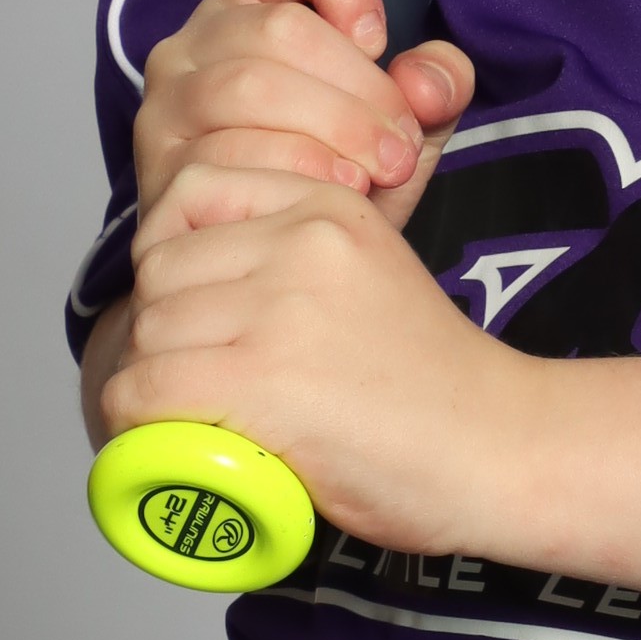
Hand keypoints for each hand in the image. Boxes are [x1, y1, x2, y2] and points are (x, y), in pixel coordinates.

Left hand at [106, 168, 538, 555]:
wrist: (500, 449)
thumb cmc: (433, 384)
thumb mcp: (370, 271)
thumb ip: (296, 252)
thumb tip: (183, 272)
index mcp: (329, 204)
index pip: (190, 190)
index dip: (176, 256)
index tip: (200, 308)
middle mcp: (302, 241)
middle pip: (159, 268)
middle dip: (164, 325)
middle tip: (202, 376)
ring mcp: (282, 309)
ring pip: (148, 331)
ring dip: (155, 380)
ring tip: (202, 413)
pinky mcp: (263, 380)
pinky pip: (144, 390)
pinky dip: (139, 424)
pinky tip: (175, 441)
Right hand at [134, 0, 473, 238]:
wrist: (272, 267)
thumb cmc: (333, 176)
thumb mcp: (401, 126)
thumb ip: (436, 89)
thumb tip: (427, 83)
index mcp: (253, 2)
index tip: (380, 40)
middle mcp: (196, 40)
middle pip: (283, 29)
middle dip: (360, 90)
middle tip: (401, 146)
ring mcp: (169, 101)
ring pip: (252, 87)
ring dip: (332, 133)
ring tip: (374, 174)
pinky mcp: (159, 164)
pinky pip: (225, 154)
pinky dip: (291, 174)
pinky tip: (325, 197)